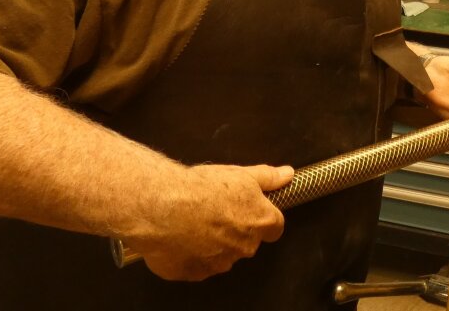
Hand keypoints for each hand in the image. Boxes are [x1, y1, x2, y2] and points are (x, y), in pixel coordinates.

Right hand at [125, 163, 293, 280]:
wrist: (162, 207)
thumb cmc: (200, 190)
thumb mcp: (241, 174)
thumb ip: (268, 177)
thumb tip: (286, 175)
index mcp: (260, 222)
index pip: (275, 226)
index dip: (264, 216)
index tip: (251, 209)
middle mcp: (244, 247)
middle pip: (249, 240)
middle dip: (237, 228)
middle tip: (217, 209)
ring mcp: (220, 263)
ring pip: (224, 254)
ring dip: (215, 241)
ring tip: (196, 220)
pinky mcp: (195, 273)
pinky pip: (199, 264)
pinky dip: (193, 253)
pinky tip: (182, 234)